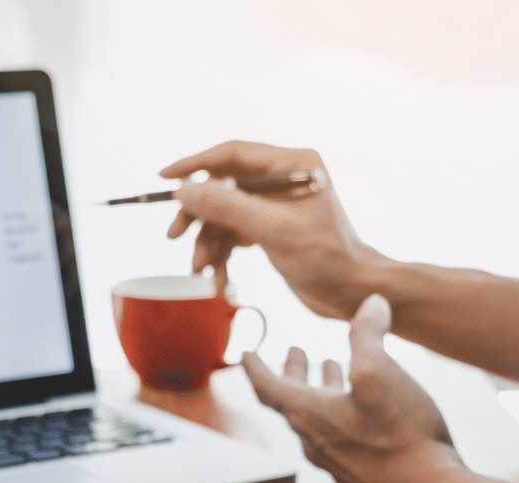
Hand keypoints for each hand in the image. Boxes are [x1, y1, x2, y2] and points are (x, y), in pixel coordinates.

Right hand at [160, 141, 387, 316]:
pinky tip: (219, 278)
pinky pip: (236, 234)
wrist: (352, 293)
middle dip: (199, 215)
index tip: (166, 178)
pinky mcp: (272, 229)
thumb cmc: (327, 259)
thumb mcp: (274, 231)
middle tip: (175, 236)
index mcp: (292, 164)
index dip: (196, 164)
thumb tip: (184, 191)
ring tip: (203, 270)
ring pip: (226, 215)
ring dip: (210, 242)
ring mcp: (276, 205)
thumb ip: (227, 208)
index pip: (233, 154)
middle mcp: (283, 179)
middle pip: (224, 187)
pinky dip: (224, 255)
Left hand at [242, 294, 518, 482]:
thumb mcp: (379, 372)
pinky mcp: (362, 473)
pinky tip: (364, 406)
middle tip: (295, 352)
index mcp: (307, 415)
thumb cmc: (399, 438)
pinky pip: (340, 435)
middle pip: (292, 401)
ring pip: (318, 418)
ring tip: (332, 368)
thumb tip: (370, 304)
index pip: (266, 386)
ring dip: (320, 389)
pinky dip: (342, 410)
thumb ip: (367, 335)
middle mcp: (315, 441)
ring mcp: (338, 462)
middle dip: (293, 371)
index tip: (245, 352)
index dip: (254, 365)